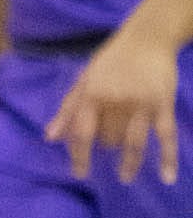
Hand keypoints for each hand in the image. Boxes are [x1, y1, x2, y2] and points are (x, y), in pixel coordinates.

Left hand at [46, 10, 185, 183]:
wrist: (146, 39)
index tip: (79, 174)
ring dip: (129, 163)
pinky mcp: (163, 105)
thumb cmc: (110, 60)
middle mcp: (115, 102)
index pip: (81, 132)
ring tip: (125, 177)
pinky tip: (167, 177)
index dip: (79, 155)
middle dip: (105, 145)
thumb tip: (50, 137)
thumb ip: (67, 109)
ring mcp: (141, 105)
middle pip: (108, 138)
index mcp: (92, 94)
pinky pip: (166, 137)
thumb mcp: (84, 80)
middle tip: (107, 144)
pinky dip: (168, 158)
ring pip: (133, 143)